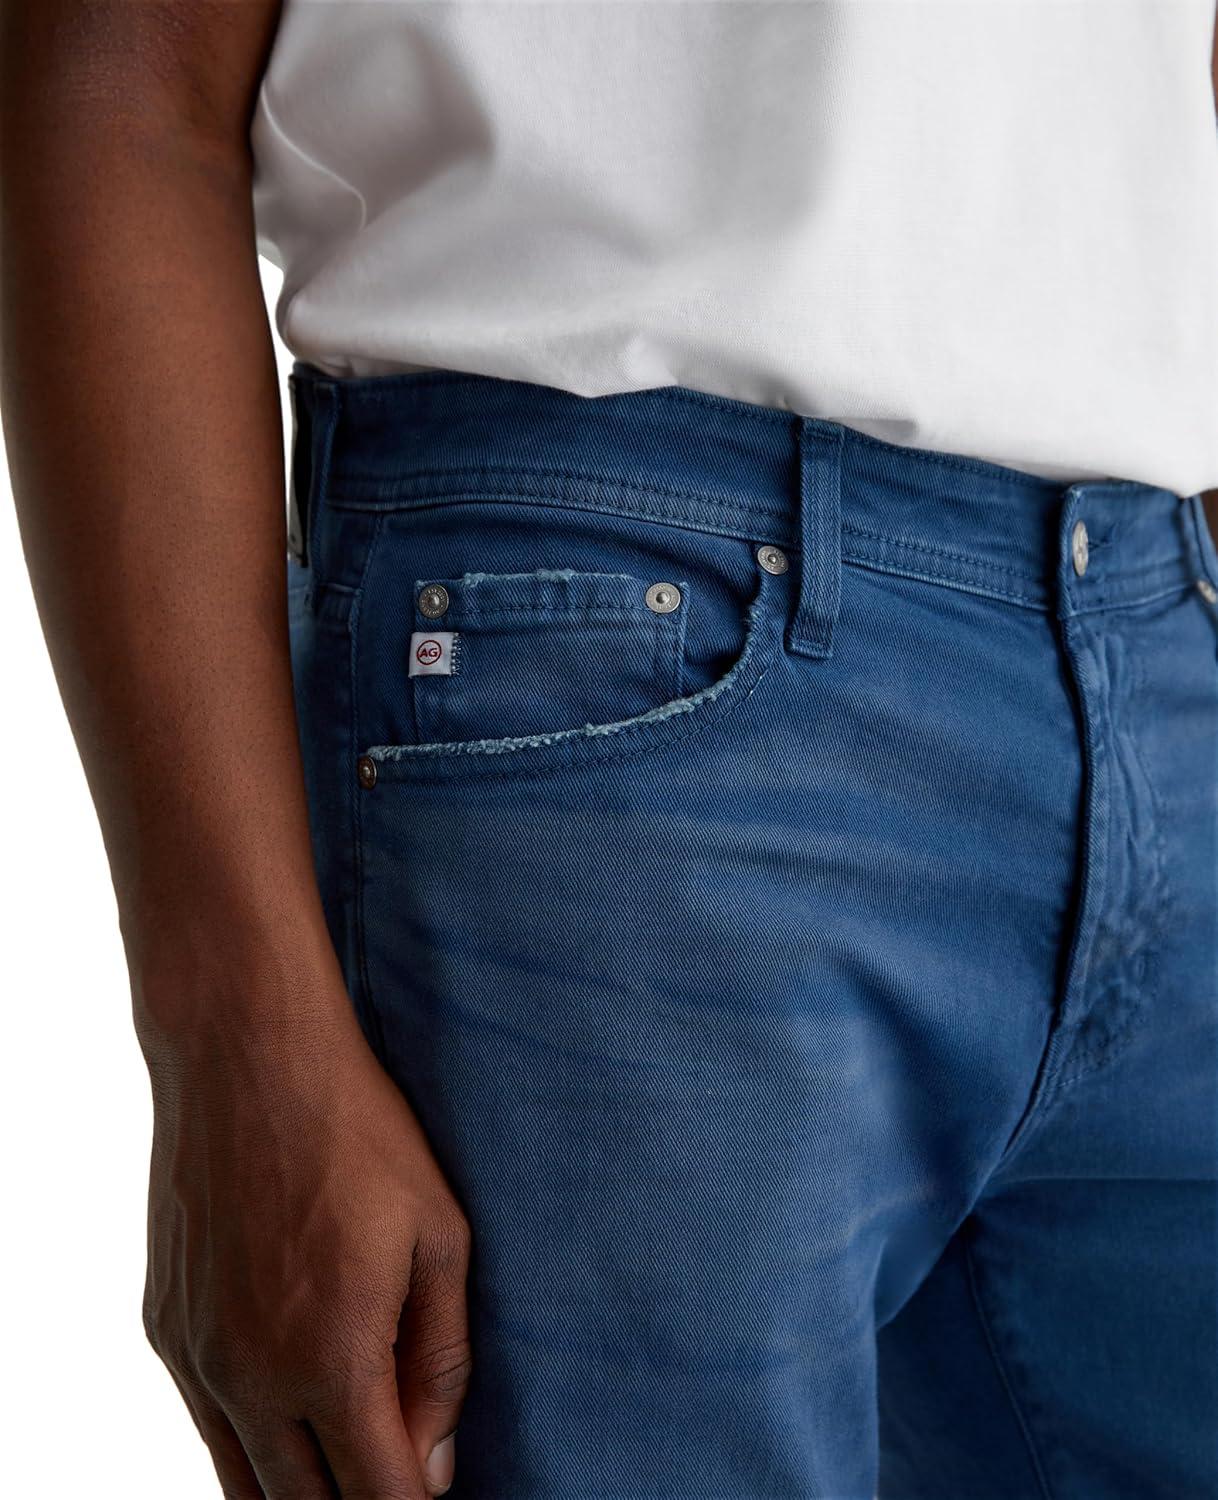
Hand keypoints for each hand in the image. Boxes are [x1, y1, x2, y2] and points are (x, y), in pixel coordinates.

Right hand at [138, 965, 470, 1498]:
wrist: (248, 1057)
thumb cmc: (361, 1138)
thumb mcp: (440, 1238)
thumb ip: (442, 1363)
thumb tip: (434, 1469)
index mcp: (332, 1361)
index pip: (377, 1498)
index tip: (432, 1488)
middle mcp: (251, 1379)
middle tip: (395, 1468)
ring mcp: (196, 1359)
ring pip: (242, 1483)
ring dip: (299, 1489)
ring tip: (347, 1454)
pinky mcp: (164, 1329)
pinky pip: (205, 1424)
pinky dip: (249, 1439)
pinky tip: (290, 1406)